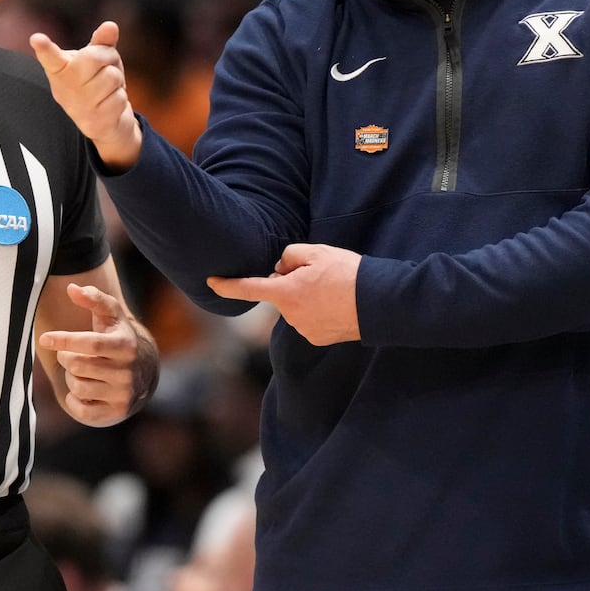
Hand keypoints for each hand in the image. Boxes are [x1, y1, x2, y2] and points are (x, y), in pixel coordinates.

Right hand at [29, 20, 142, 169]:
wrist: (103, 123)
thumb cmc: (96, 82)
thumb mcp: (97, 60)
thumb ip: (101, 42)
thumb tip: (111, 26)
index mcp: (59, 69)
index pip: (50, 57)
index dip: (44, 48)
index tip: (37, 39)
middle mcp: (64, 89)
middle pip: (94, 57)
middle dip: (109, 57)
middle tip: (105, 67)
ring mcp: (78, 107)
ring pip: (111, 76)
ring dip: (117, 79)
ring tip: (108, 87)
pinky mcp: (94, 122)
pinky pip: (119, 97)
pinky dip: (121, 97)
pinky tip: (110, 103)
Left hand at [38, 282, 157, 424]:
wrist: (141, 371)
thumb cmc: (116, 336)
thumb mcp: (110, 315)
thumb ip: (93, 298)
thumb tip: (71, 289)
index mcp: (125, 346)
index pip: (89, 344)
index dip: (64, 340)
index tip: (44, 339)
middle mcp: (127, 372)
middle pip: (77, 365)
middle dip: (66, 357)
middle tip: (67, 354)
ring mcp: (122, 394)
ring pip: (78, 387)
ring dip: (71, 378)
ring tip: (79, 371)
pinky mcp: (115, 412)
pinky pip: (81, 410)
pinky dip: (73, 399)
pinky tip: (80, 390)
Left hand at [208, 243, 361, 345]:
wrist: (378, 302)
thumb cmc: (347, 273)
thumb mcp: (316, 252)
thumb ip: (288, 256)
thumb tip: (279, 269)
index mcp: (285, 293)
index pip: (248, 288)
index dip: (227, 285)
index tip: (211, 282)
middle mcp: (290, 316)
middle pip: (281, 293)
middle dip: (291, 282)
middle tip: (320, 273)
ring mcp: (304, 329)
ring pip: (296, 306)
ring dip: (307, 296)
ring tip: (334, 289)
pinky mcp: (318, 338)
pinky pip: (309, 318)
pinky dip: (318, 310)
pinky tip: (337, 303)